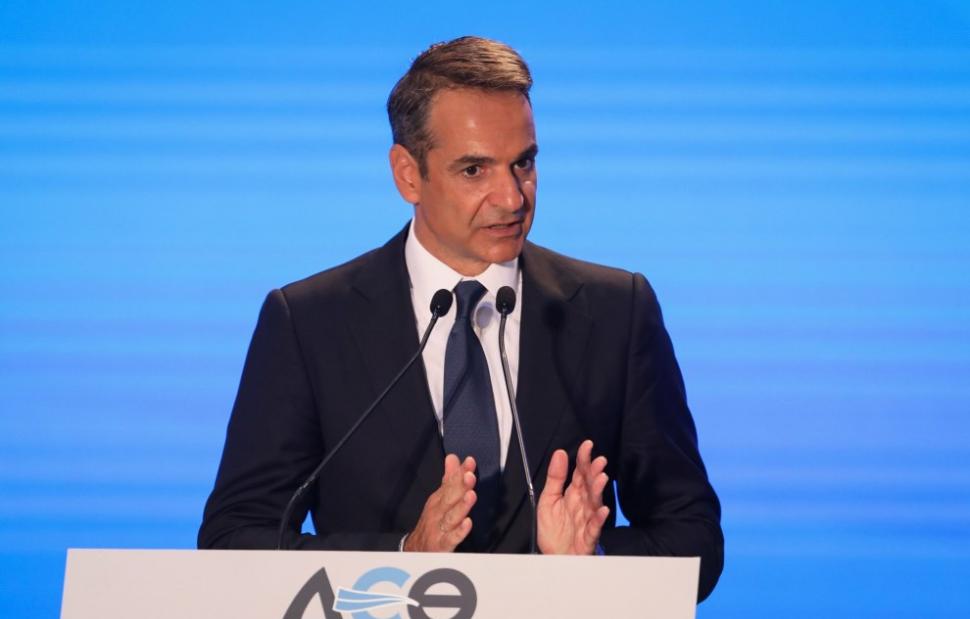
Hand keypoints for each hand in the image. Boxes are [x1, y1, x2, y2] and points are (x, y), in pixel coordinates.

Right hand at [403, 454, 476, 551]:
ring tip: (471, 495)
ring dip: (461, 505)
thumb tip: (453, 457)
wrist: (415, 549)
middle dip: (460, 486)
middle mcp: (438, 512)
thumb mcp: (439, 498)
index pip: (451, 483)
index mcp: (439, 499)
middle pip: (450, 497)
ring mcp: (439, 528)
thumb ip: (449, 478)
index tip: (470, 461)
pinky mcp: (442, 545)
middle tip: (470, 475)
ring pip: (451, 516)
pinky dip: (459, 531)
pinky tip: (468, 523)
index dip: (460, 472)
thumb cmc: (432, 521)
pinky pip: (451, 538)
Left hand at [537, 439, 609, 554]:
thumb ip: (555, 478)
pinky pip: (595, 527)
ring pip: (595, 503)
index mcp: (573, 493)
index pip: (580, 473)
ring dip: (599, 490)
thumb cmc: (554, 529)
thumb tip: (560, 453)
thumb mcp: (548, 500)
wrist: (554, 557)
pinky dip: (599, 518)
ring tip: (602, 478)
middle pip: (590, 485)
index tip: (587, 445)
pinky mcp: (588, 537)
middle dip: (594, 472)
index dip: (583, 459)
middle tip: (599, 460)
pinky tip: (603, 509)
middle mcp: (582, 504)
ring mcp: (587, 519)